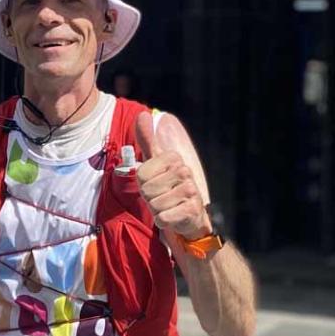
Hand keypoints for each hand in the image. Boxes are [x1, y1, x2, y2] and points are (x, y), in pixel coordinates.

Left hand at [134, 111, 209, 237]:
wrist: (188, 216)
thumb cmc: (167, 188)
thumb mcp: (155, 164)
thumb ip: (147, 141)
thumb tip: (143, 114)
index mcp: (174, 158)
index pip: (141, 175)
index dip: (143, 184)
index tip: (154, 184)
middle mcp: (185, 171)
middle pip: (147, 190)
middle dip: (150, 199)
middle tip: (161, 198)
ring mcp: (191, 190)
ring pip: (155, 205)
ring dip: (157, 210)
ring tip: (168, 207)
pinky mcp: (193, 209)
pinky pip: (163, 217)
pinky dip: (163, 221)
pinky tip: (173, 217)